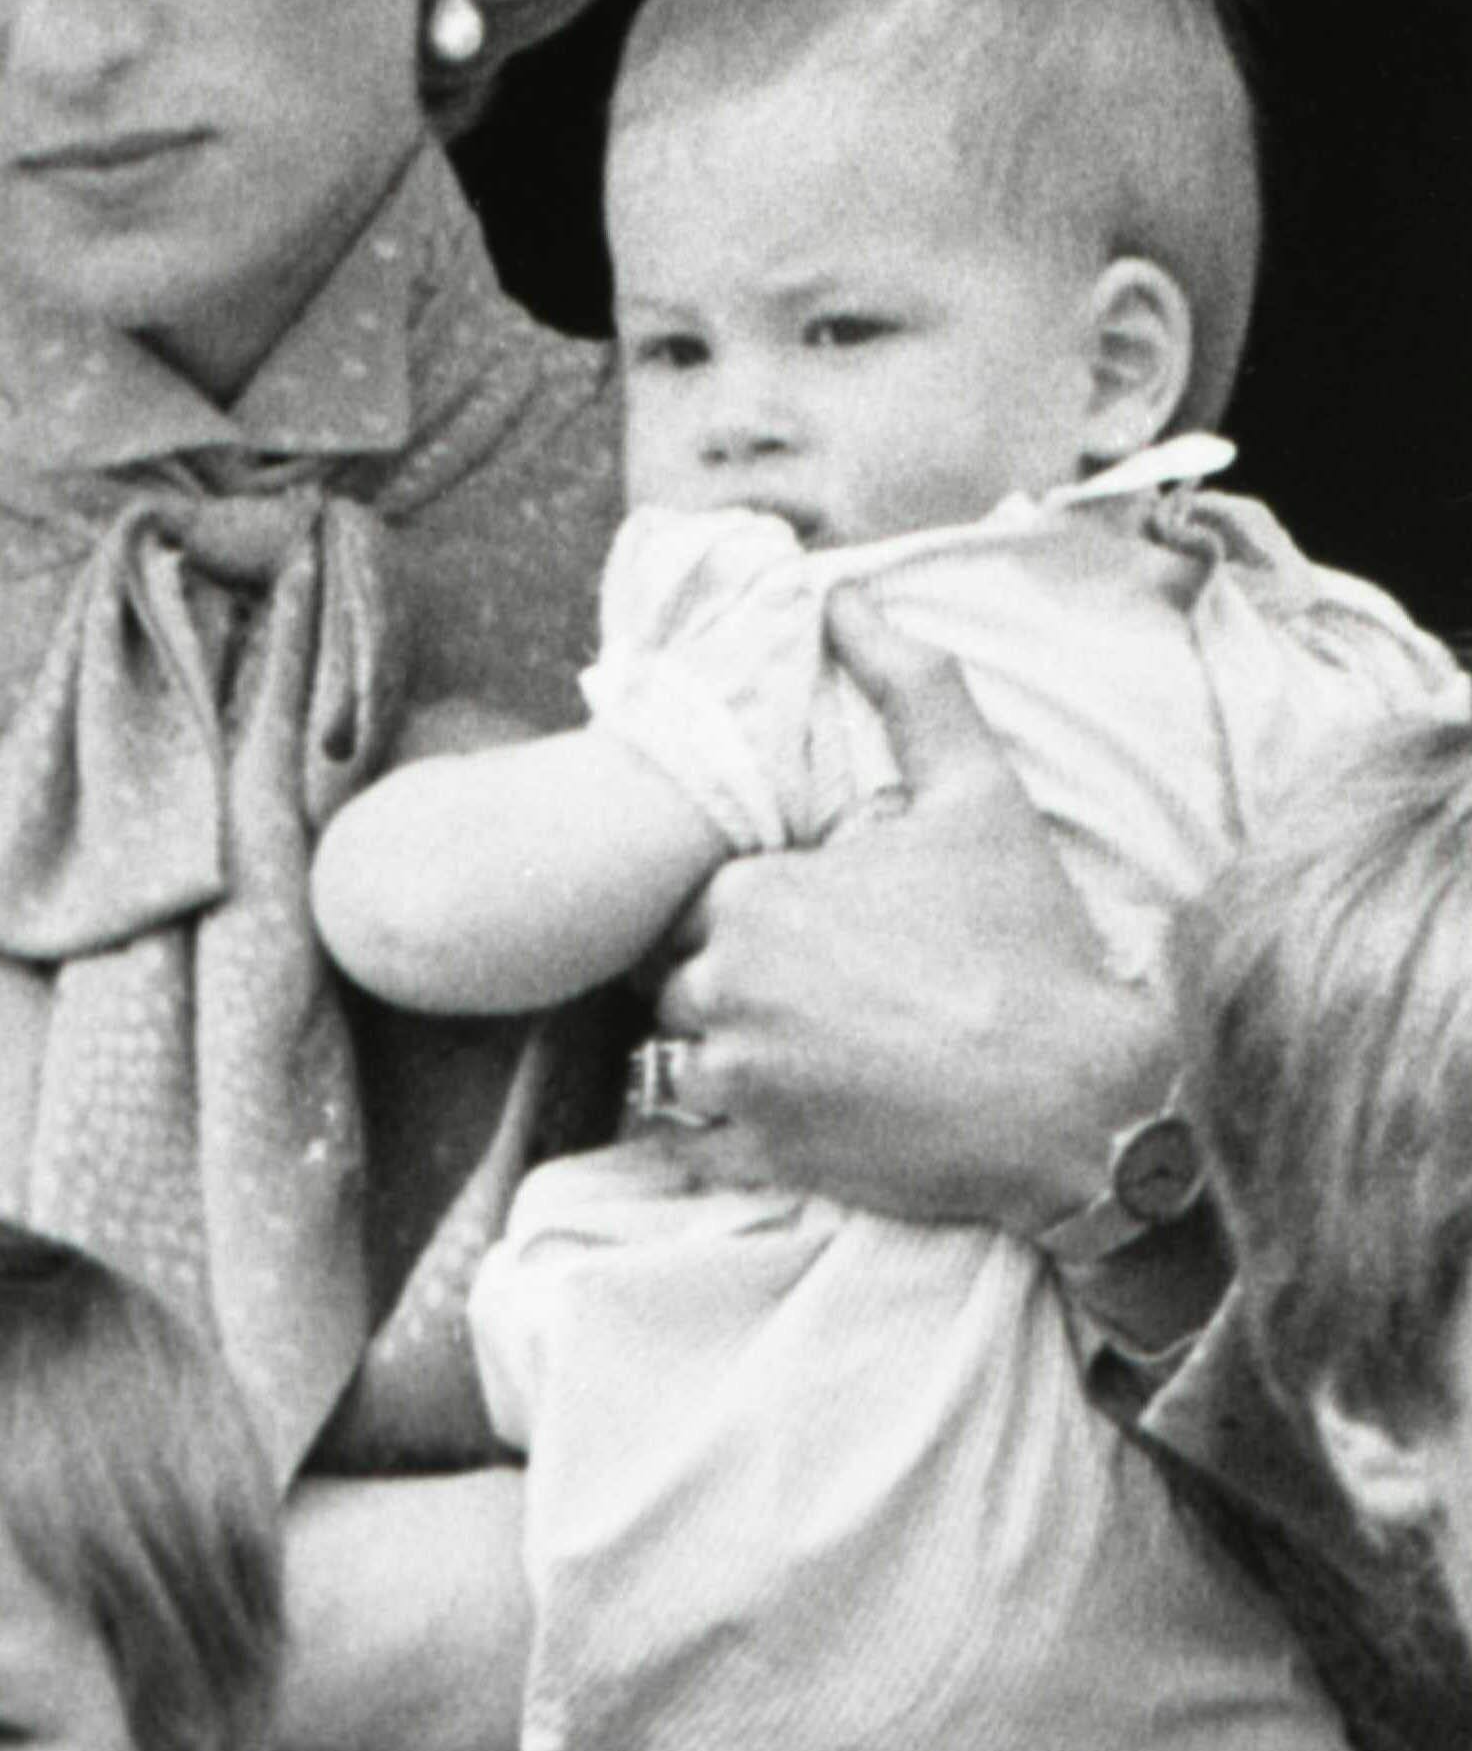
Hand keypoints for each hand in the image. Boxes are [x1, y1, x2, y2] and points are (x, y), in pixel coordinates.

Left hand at [644, 589, 1169, 1230]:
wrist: (1075, 1097)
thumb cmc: (1024, 941)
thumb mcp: (978, 793)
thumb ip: (909, 685)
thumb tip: (847, 596)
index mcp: (752, 896)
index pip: (691, 903)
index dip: (744, 914)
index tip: (812, 930)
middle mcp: (723, 985)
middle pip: (674, 982)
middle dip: (725, 984)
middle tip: (814, 996)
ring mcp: (737, 1078)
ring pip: (680, 1058)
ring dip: (726, 1053)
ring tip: (812, 1053)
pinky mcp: (758, 1154)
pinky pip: (699, 1137)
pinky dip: (735, 1124)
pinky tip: (808, 1108)